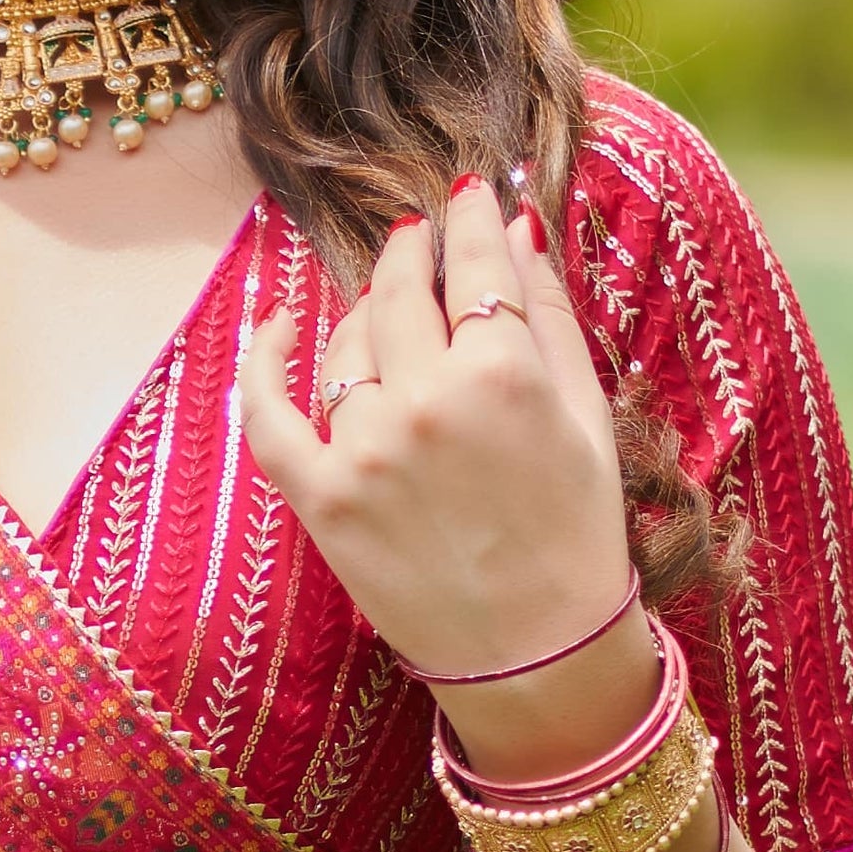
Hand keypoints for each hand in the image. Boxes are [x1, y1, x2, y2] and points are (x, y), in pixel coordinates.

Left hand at [237, 169, 644, 763]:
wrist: (537, 657)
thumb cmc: (578, 536)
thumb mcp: (587, 416)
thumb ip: (550, 315)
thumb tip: (516, 229)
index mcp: (504, 374)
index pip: (475, 265)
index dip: (471, 221)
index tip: (470, 194)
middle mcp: (425, 401)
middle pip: (403, 292)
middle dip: (414, 254)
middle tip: (418, 237)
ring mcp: (363, 449)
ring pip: (347, 341)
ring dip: (366, 312)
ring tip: (388, 308)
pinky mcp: (320, 497)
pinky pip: (268, 413)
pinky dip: (265, 362)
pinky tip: (277, 325)